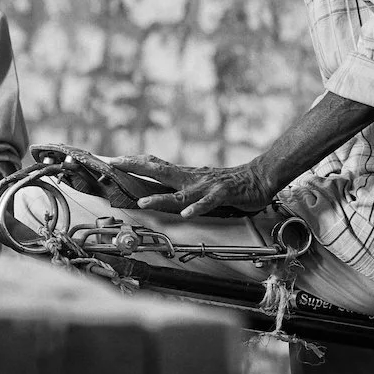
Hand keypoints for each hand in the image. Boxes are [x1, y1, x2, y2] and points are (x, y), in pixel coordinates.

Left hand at [109, 154, 275, 217]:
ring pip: (179, 193)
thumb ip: (182, 183)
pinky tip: (187, 214)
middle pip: (160, 171)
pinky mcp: (222, 195)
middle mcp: (191, 178)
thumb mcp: (200, 181)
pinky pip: (208, 203)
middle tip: (117, 163)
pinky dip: (197, 208)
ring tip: (143, 203)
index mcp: (185, 175)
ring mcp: (206, 186)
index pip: (155, 165)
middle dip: (137, 167)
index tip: (114, 159)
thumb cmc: (229, 182)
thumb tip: (162, 185)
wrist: (259, 176)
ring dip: (160, 198)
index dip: (135, 161)